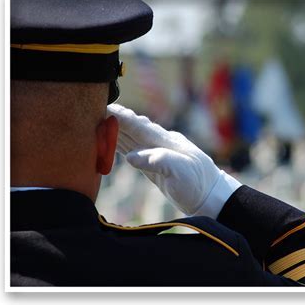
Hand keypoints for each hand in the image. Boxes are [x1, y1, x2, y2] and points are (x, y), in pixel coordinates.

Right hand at [107, 104, 241, 217]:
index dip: (122, 117)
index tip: (106, 107)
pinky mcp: (155, 167)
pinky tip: (111, 143)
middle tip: (93, 110)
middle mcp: (160, 144)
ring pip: (131, 139)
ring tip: (96, 122)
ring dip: (114, 131)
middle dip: (114, 120)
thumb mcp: (181, 171)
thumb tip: (131, 156)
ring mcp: (157, 154)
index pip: (139, 125)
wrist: (210, 197)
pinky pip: (133, 152)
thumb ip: (158, 160)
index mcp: (166, 141)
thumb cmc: (198, 183)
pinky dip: (120, 146)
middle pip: (132, 129)